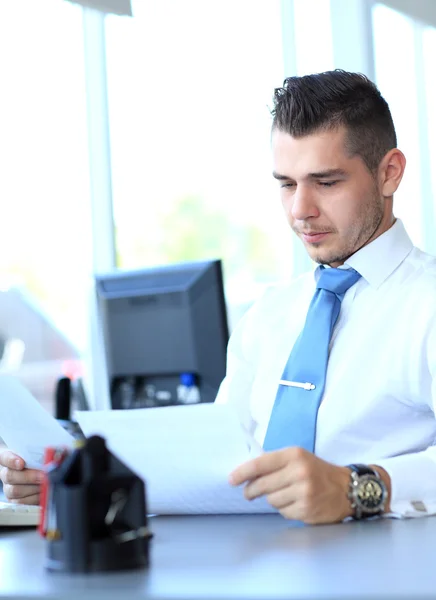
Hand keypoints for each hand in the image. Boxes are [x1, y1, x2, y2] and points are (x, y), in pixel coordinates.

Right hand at [0, 450, 42, 504]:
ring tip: (46, 484)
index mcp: (7, 458)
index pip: (5, 457)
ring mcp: (8, 488)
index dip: (12, 461)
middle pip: (10, 476)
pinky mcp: (14, 500)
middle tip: (43, 476)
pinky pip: (22, 502)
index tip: (21, 463)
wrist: (32, 471)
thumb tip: (52, 456)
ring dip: (33, 488)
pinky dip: (34, 498)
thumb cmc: (33, 459)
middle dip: (29, 477)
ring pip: (15, 491)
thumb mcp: (34, 454)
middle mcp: (5, 473)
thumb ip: (39, 454)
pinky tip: (43, 493)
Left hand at [229, 447, 352, 523]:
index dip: (242, 473)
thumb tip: (246, 474)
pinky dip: (284, 509)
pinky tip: (295, 503)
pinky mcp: (307, 510)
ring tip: (284, 494)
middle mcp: (299, 472)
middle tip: (249, 493)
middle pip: (261, 485)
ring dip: (272, 499)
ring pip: (271, 500)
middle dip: (251, 490)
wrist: (346, 489)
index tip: (231, 479)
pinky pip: (283, 512)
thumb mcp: (298, 458)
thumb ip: (275, 463)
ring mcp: (304, 493)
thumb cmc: (316, 471)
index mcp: (294, 455)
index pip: (260, 464)